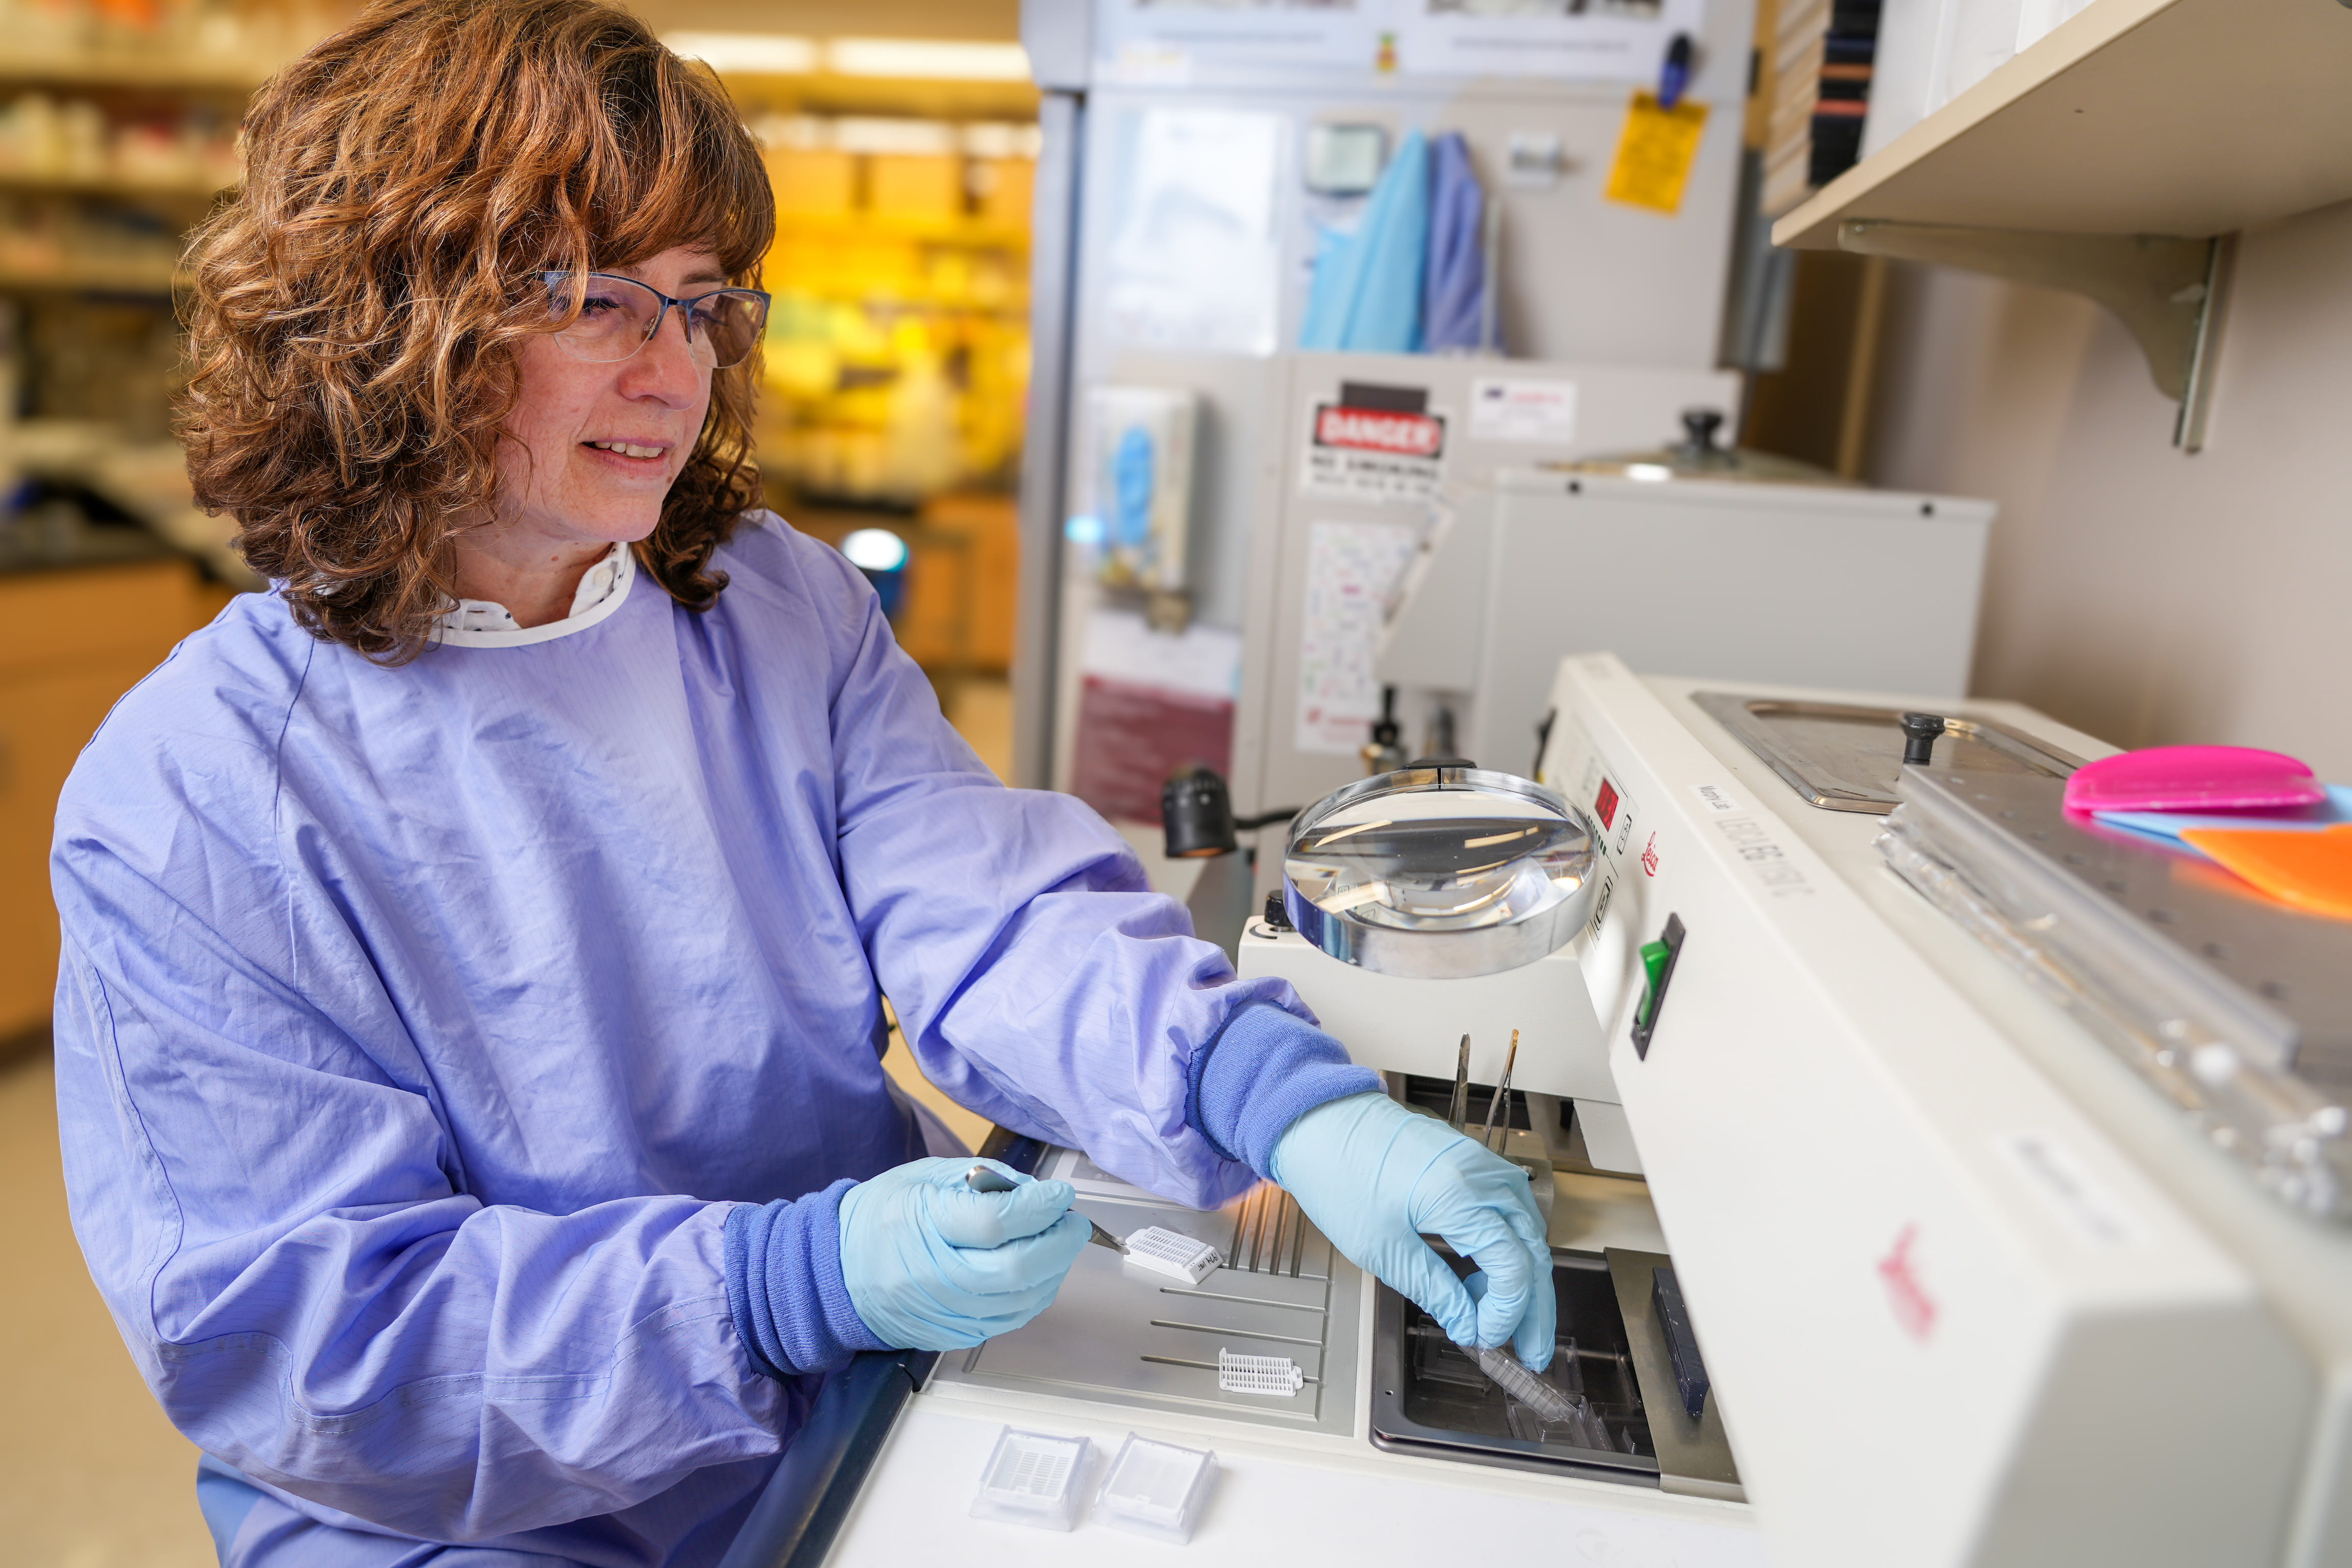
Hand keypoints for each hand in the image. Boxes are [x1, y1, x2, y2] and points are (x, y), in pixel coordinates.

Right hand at [836, 1158, 1089, 1350]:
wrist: (836, 1272)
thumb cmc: (879, 1219)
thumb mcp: (926, 1177)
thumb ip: (984, 1179)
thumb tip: (1035, 1193)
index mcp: (924, 1226)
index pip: (997, 1222)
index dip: (1040, 1208)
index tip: (1059, 1196)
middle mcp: (935, 1276)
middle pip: (1018, 1268)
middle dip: (1060, 1243)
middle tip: (1072, 1223)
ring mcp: (946, 1312)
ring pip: (1022, 1300)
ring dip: (1054, 1270)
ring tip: (1057, 1244)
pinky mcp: (954, 1335)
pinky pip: (1010, 1319)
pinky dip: (1034, 1295)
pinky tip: (1037, 1272)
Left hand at [1270, 1092, 1555, 1368]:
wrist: (1323, 1123)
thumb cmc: (1340, 1173)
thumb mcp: (1383, 1248)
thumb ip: (1434, 1290)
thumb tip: (1468, 1325)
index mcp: (1460, 1195)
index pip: (1513, 1266)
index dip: (1507, 1313)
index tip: (1487, 1338)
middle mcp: (1483, 1175)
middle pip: (1533, 1250)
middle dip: (1535, 1306)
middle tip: (1531, 1350)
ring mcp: (1482, 1165)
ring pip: (1527, 1232)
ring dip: (1525, 1280)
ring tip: (1508, 1321)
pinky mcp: (1473, 1164)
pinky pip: (1509, 1212)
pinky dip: (1509, 1249)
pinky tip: (1490, 1280)